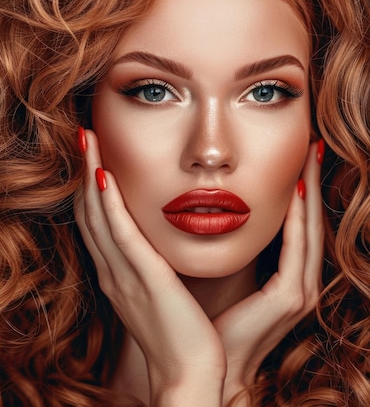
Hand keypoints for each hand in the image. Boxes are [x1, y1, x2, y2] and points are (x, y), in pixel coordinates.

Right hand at [75, 129, 225, 405]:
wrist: (187, 374)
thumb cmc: (180, 336)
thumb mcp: (159, 296)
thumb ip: (152, 268)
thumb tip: (156, 244)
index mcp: (117, 274)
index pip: (97, 222)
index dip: (89, 186)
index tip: (92, 154)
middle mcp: (112, 270)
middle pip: (89, 212)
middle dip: (83, 171)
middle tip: (82, 135)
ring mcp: (122, 274)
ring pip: (98, 216)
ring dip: (89, 175)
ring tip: (87, 139)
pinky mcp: (142, 278)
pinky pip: (120, 234)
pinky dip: (109, 204)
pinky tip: (104, 176)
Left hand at [212, 141, 323, 404]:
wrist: (201, 368)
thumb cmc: (204, 323)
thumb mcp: (216, 278)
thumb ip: (224, 251)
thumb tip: (202, 216)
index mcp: (279, 279)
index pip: (292, 225)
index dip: (296, 191)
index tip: (292, 158)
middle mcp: (296, 283)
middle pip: (306, 221)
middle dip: (310, 182)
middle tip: (310, 145)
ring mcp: (297, 292)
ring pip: (307, 229)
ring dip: (310, 191)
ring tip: (309, 156)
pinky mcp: (288, 299)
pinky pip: (296, 250)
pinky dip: (298, 220)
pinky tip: (296, 191)